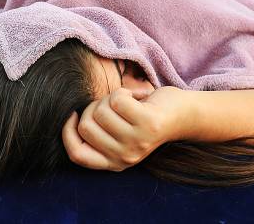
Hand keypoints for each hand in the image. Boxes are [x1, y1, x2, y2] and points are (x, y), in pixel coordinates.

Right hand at [61, 86, 187, 171]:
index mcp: (114, 162)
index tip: (74, 115)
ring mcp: (136, 142)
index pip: (77, 155)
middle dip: (93, 107)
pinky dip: (124, 91)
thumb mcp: (120, 134)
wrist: (186, 115)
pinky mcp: (147, 124)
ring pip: (100, 111)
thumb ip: (98, 133)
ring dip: (110, 98)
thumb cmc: (146, 118)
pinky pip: (117, 100)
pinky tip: (136, 96)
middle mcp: (124, 157)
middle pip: (86, 126)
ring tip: (126, 101)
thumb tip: (69, 118)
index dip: (68, 132)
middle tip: (111, 104)